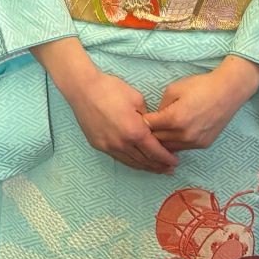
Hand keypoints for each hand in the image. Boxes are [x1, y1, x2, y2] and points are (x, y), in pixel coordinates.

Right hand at [31, 37, 178, 173]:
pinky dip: (131, 162)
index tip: (175, 162)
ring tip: (156, 169)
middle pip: (144, 160)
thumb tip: (151, 126)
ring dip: (145, 167)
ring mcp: (109, 146)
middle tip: (169, 169)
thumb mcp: (137, 99)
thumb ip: (147, 117)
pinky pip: (119, 158)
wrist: (83, 89)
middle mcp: (123, 143)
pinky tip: (136, 162)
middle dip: (159, 166)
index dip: (166, 158)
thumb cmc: (111, 89)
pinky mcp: (99, 145)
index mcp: (135, 131)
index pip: (155, 151)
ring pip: (131, 162)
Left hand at [144, 56, 258, 152]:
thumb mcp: (174, 89)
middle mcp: (183, 135)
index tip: (138, 119)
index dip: (142, 122)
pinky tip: (174, 134)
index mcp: (174, 119)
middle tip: (146, 127)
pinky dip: (176, 143)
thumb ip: (161, 106)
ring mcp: (194, 142)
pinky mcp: (203, 145)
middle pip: (157, 140)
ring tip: (159, 131)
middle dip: (150, 134)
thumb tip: (155, 118)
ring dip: (163, 141)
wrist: (227, 92)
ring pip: (169, 148)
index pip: (149, 127)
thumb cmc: (200, 86)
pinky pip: (183, 148)